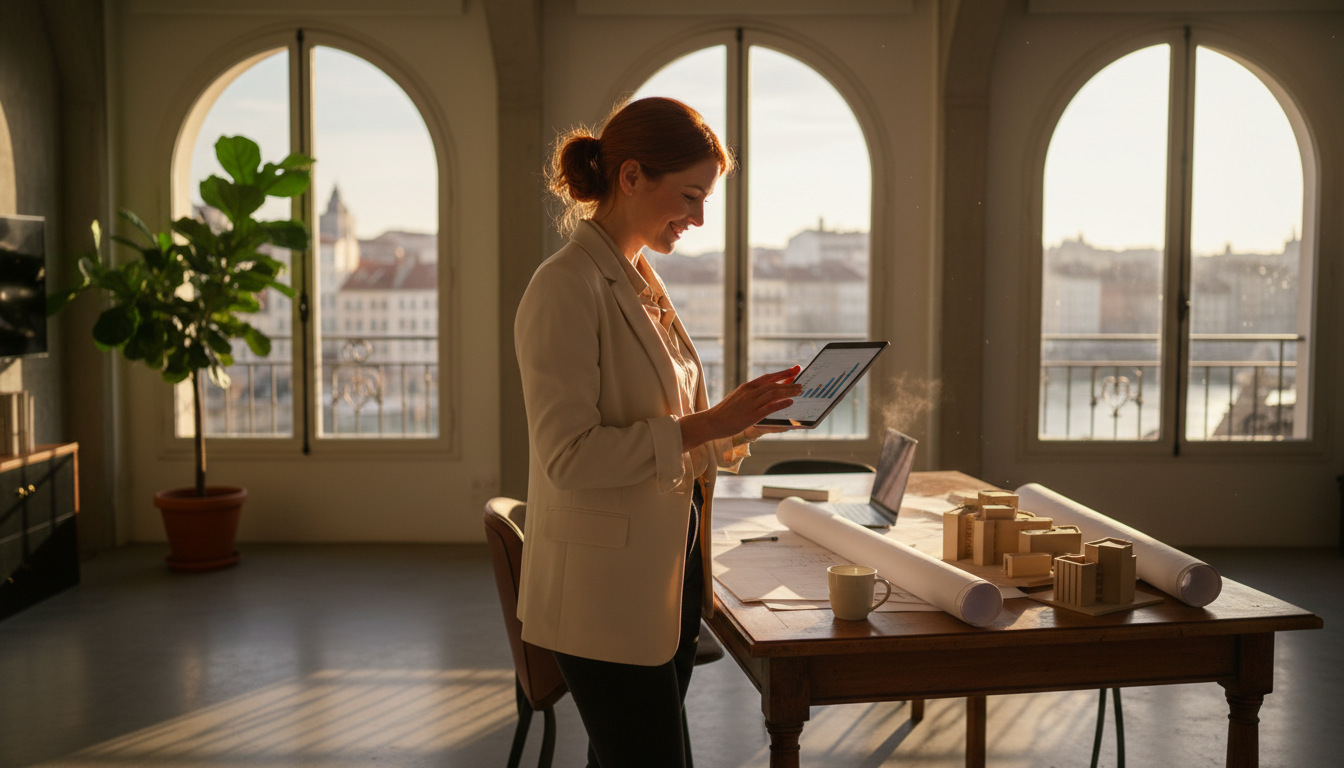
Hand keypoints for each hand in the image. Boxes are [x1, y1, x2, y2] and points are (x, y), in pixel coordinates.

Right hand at [681, 366, 801, 450]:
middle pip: (774, 384)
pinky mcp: (751, 415)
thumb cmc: (726, 412)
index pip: (769, 377)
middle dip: (790, 382)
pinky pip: (769, 407)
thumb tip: (770, 393)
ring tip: (799, 391)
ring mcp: (751, 403)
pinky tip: (790, 402)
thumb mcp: (739, 398)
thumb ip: (754, 395)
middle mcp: (750, 392)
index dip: (783, 373)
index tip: (795, 369)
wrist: (712, 422)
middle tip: (802, 382)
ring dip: (789, 391)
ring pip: (774, 393)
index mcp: (747, 387)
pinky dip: (781, 403)